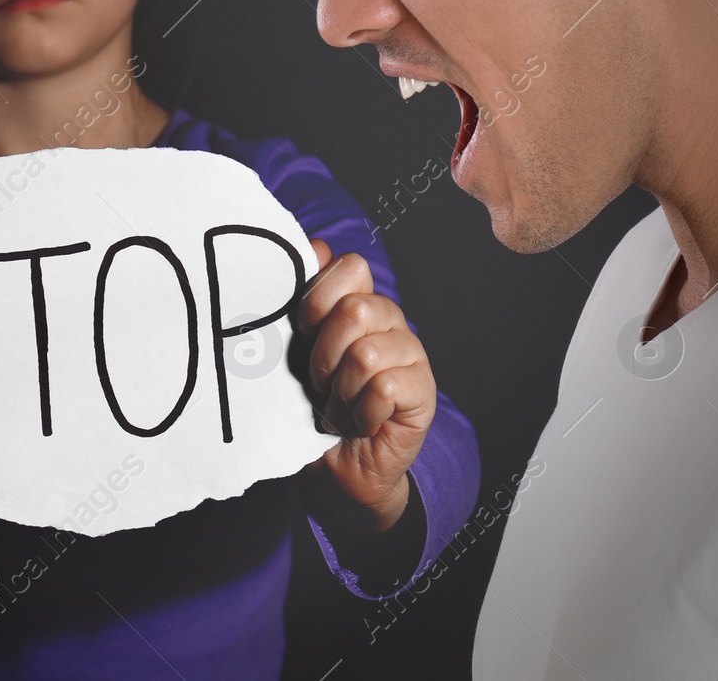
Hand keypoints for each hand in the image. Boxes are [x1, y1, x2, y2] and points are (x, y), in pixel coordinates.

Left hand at [297, 239, 434, 532]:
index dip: (318, 300)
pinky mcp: (424, 393)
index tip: (303, 333)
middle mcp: (389, 324)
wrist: (334, 471)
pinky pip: (386, 387)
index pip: (351, 268)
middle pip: (357, 309)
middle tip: (321, 384)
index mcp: (357, 306)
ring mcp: (411, 357)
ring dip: (342, 392)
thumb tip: (318, 246)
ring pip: (368, 353)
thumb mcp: (293, 351)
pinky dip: (361, 412)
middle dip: (325, 354)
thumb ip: (304, 302)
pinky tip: (361, 423)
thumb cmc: (310, 409)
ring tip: (339, 408)